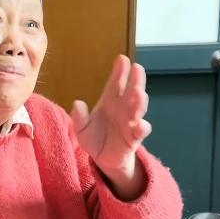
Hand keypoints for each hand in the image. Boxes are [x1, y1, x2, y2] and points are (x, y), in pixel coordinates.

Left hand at [71, 54, 150, 199]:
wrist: (103, 159)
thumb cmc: (94, 138)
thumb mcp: (81, 129)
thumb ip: (79, 117)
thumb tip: (77, 104)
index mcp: (110, 102)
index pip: (116, 84)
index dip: (119, 72)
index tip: (122, 59)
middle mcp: (123, 108)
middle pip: (132, 91)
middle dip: (136, 80)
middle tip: (137, 68)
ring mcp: (130, 121)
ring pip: (139, 108)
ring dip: (140, 100)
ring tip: (139, 93)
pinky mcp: (134, 137)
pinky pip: (140, 131)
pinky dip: (142, 127)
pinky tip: (139, 124)